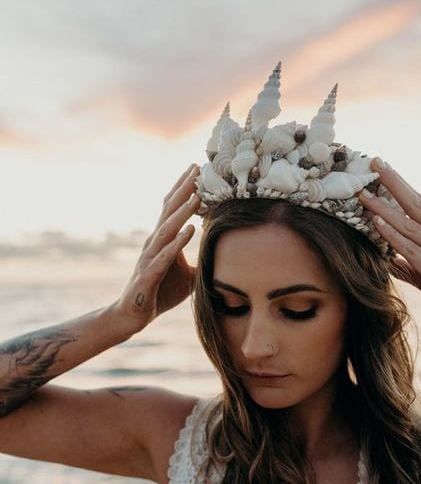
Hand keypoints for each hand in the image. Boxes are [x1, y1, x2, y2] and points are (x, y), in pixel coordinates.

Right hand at [114, 163, 200, 331]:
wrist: (133, 315)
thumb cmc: (160, 292)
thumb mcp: (188, 276)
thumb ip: (202, 263)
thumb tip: (224, 260)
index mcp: (162, 240)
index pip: (172, 209)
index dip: (183, 188)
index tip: (197, 168)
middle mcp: (154, 243)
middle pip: (169, 211)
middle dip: (184, 190)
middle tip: (197, 169)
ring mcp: (149, 258)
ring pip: (167, 230)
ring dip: (182, 213)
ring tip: (197, 196)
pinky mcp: (149, 276)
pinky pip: (165, 256)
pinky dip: (178, 242)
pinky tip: (190, 230)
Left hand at [358, 160, 420, 338]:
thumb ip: (409, 267)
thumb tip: (387, 261)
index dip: (402, 186)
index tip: (384, 169)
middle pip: (416, 203)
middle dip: (394, 182)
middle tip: (375, 162)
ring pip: (409, 224)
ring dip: (385, 208)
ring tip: (365, 193)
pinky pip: (411, 249)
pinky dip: (393, 235)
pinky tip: (377, 223)